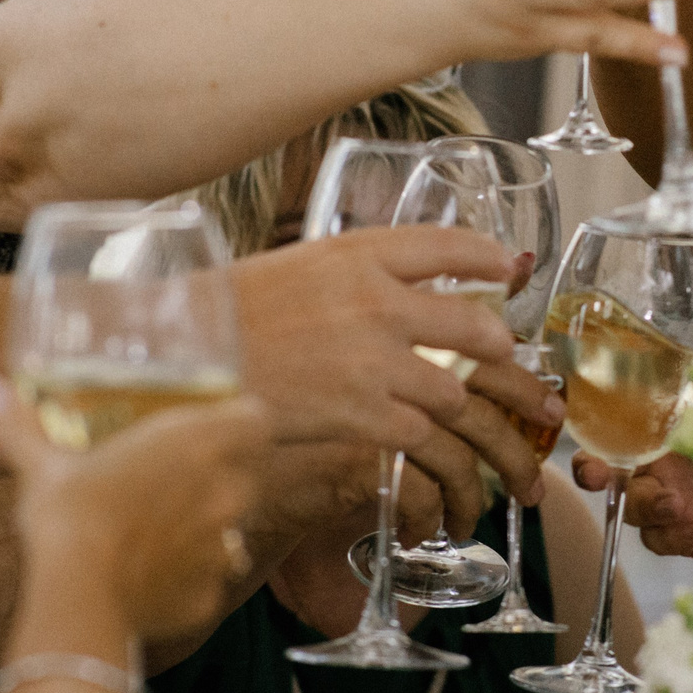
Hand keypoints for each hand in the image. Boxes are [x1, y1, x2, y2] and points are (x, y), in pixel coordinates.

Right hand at [0, 374, 269, 643]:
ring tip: (162, 529)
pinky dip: (189, 577)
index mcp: (197, 445)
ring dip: (208, 526)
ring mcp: (223, 546)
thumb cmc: (66, 518)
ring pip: (235, 528)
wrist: (78, 597)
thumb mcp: (41, 466)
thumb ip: (19, 425)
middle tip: (178, 477)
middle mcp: (224, 492)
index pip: (257, 418)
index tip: (219, 423)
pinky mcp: (211, 593)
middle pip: (250, 472)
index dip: (243, 419)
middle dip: (223, 473)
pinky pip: (211, 579)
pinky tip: (151, 576)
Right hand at [232, 228, 519, 450]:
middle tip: (504, 353)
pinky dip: (423, 443)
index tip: (509, 267)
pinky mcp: (362, 415)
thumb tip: (400, 282)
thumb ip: (354, 273)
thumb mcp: (297, 266)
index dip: (487, 257)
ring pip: (454, 388)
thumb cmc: (228, 313)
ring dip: (458, 403)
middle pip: (471, 323)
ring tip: (462, 414)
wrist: (183, 360)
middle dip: (497, 344)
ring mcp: (373, 361)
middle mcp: (377, 302)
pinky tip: (419, 447)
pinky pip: (421, 433)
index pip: (447, 244)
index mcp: (358, 254)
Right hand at [573, 371, 692, 559]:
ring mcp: (676, 503)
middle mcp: (666, 467)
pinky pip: (663, 539)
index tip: (590, 426)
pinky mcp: (692, 537)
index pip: (621, 428)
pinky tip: (690, 525)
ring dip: (644, 506)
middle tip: (598, 475)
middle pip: (613, 473)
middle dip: (595, 474)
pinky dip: (669, 533)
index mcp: (672, 430)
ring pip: (634, 509)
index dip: (597, 430)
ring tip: (675, 503)